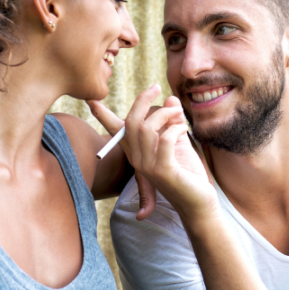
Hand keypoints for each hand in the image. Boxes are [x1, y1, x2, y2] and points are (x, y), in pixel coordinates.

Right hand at [89, 85, 217, 220]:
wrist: (198, 203)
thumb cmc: (188, 173)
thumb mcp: (178, 141)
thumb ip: (172, 120)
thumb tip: (170, 98)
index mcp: (137, 152)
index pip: (115, 130)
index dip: (102, 114)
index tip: (90, 99)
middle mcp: (137, 159)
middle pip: (130, 121)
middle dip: (142, 100)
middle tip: (157, 86)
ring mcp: (148, 166)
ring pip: (145, 128)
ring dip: (165, 113)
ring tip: (179, 114)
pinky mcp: (164, 171)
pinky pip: (165, 140)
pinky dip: (176, 128)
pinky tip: (185, 129)